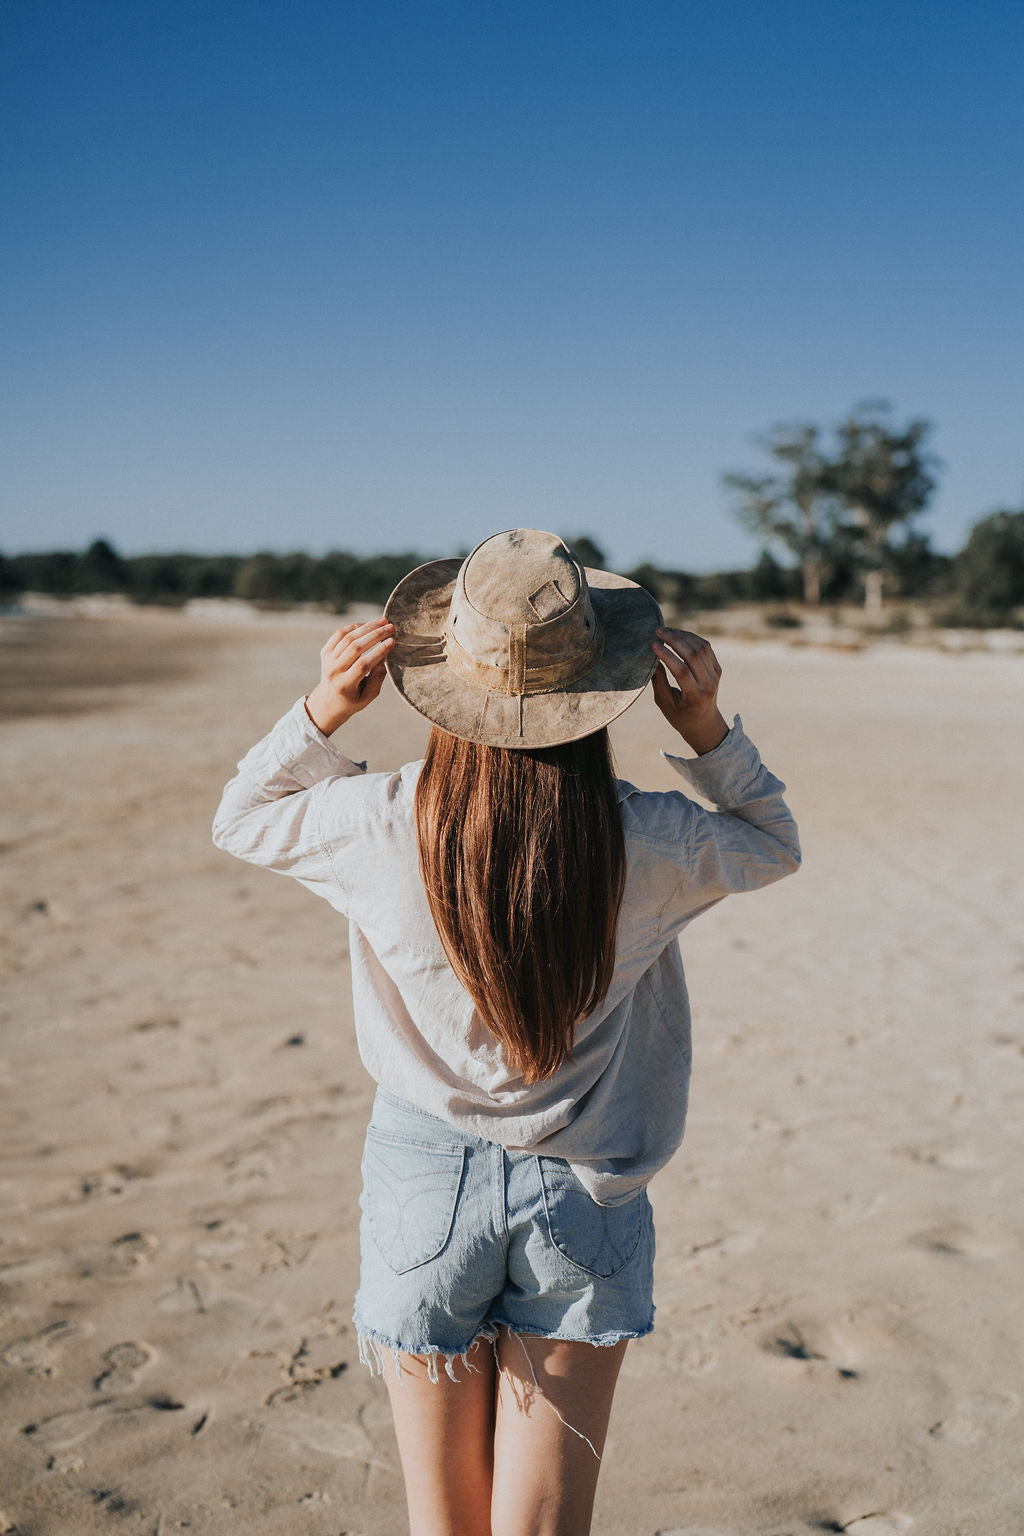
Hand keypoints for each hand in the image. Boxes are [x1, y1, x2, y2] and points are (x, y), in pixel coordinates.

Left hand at [304, 617, 394, 735]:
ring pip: (347, 637)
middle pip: (354, 648)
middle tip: (391, 627)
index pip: (362, 664)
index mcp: (344, 685)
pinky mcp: (325, 651)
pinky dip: (354, 627)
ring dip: (367, 627)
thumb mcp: (369, 696)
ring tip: (383, 621)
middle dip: (375, 635)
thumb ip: (377, 677)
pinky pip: (339, 634)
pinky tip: (367, 625)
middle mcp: (333, 671)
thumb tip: (387, 656)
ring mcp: (327, 660)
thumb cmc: (354, 699)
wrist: (328, 700)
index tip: (392, 642)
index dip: (378, 652)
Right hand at [650, 628, 728, 754]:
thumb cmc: (679, 715)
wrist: (704, 723)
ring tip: (666, 631)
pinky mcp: (717, 669)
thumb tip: (651, 657)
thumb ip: (658, 680)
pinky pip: (706, 648)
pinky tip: (678, 634)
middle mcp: (708, 685)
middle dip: (674, 640)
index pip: (682, 671)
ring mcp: (715, 676)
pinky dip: (692, 638)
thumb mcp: (664, 703)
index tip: (653, 644)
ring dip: (682, 636)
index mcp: (695, 697)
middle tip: (658, 631)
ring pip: (701, 648)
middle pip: (693, 655)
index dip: (667, 655)